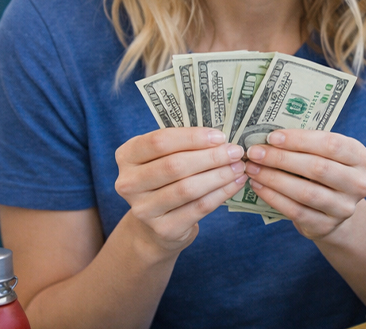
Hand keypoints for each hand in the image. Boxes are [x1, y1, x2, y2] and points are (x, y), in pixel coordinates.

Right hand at [114, 128, 247, 252]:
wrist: (155, 226)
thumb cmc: (165, 180)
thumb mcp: (164, 157)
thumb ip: (184, 145)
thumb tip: (221, 139)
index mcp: (127, 156)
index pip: (159, 141)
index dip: (192, 137)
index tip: (220, 136)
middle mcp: (128, 183)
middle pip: (174, 165)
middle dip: (211, 157)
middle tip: (235, 152)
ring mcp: (143, 209)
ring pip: (188, 188)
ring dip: (219, 175)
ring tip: (239, 167)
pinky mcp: (163, 229)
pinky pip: (198, 207)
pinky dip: (221, 193)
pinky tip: (235, 184)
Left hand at [244, 130, 365, 239]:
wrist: (334, 210)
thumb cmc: (325, 172)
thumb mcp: (326, 155)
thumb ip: (307, 145)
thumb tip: (269, 138)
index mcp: (360, 157)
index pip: (331, 144)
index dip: (300, 139)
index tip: (272, 137)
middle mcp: (358, 183)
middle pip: (318, 168)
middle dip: (281, 159)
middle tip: (255, 153)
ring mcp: (344, 208)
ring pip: (305, 192)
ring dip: (274, 178)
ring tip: (252, 169)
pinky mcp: (326, 226)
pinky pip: (296, 211)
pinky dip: (273, 197)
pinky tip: (258, 186)